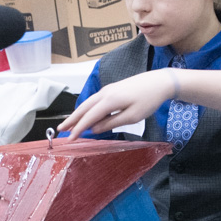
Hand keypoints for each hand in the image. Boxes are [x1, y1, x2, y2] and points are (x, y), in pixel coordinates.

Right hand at [58, 69, 176, 139]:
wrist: (159, 82)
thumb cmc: (148, 100)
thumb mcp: (132, 116)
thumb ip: (111, 123)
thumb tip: (94, 129)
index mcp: (109, 100)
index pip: (89, 117)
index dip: (78, 128)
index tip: (70, 139)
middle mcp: (105, 93)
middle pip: (84, 108)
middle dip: (72, 119)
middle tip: (61, 129)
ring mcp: (108, 89)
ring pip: (88, 103)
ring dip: (78, 113)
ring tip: (69, 123)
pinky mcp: (112, 89)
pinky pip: (95, 100)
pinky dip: (87, 109)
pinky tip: (86, 115)